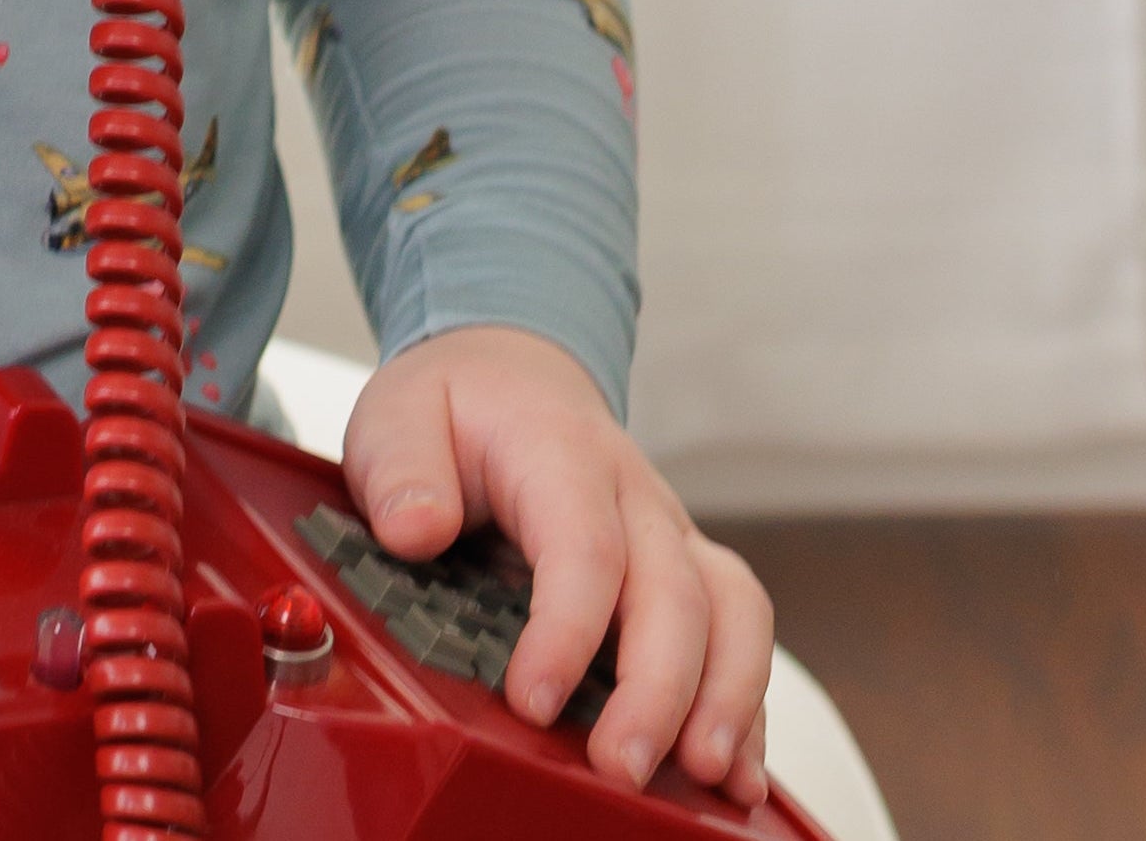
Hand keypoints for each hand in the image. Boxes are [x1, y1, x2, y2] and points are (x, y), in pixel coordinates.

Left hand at [342, 323, 772, 809]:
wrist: (511, 371)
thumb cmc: (459, 403)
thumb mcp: (399, 413)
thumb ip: (401, 468)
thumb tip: (415, 529)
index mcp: (561, 453)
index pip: (583, 545)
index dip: (566, 630)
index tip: (532, 700)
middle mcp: (635, 495)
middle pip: (674, 591)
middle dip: (657, 690)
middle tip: (619, 766)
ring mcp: (670, 533)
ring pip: (732, 609)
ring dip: (726, 696)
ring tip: (704, 775)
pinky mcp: (687, 572)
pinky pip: (739, 631)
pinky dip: (747, 703)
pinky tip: (737, 772)